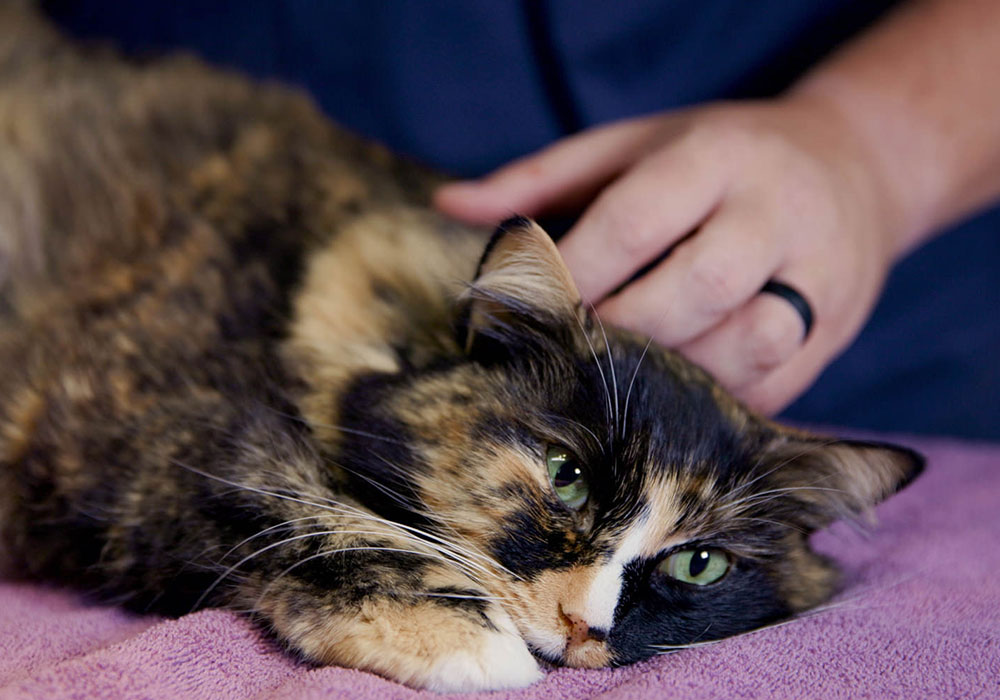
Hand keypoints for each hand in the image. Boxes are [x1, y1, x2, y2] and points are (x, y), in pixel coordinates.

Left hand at [435, 97, 907, 413]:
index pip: (635, 222)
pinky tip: (666, 400)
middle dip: (621, 329)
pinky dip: (710, 403)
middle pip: (697, 287)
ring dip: (669, 375)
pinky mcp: (834, 336)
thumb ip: (542, 178)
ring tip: (617, 378)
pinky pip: (770, 389)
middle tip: (571, 350)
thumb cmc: (715, 158)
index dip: (572, 275)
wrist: (850, 168)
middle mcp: (780, 213)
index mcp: (720, 155)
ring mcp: (820, 278)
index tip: (524, 309)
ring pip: (743, 347)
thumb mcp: (634, 144)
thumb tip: (448, 207)